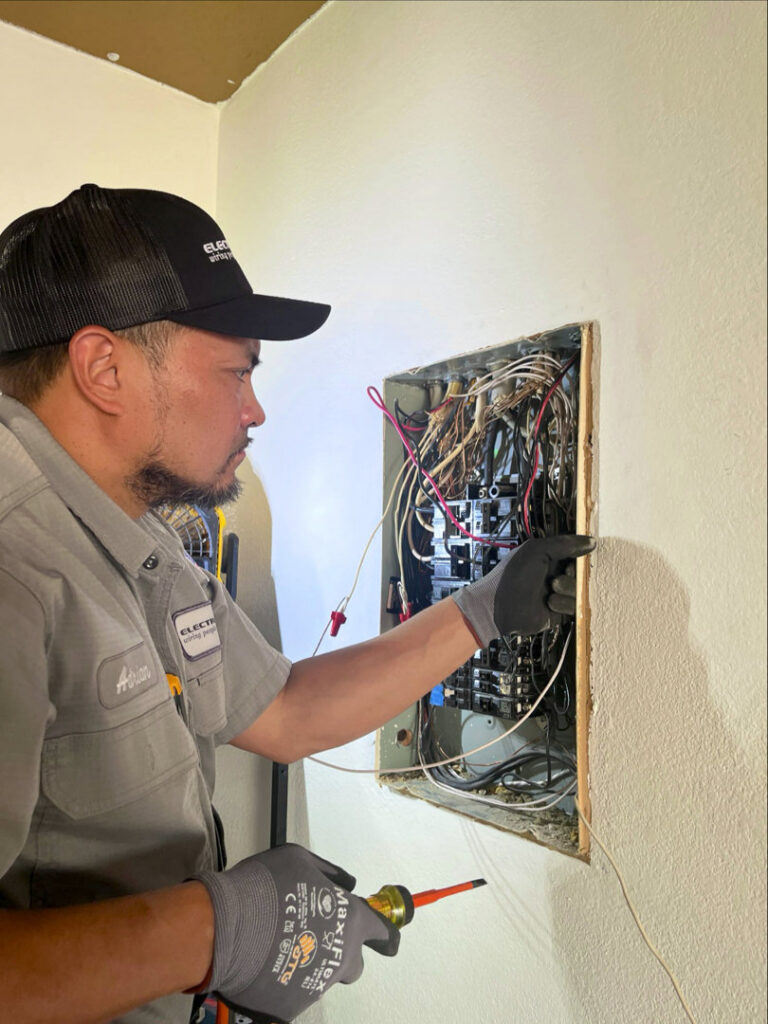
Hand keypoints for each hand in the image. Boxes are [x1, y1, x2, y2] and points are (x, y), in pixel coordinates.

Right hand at [194, 843, 399, 1023]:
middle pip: (353, 963)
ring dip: (308, 963)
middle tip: (315, 937)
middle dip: (341, 953)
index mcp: (350, 922)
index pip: (382, 932)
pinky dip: (284, 982)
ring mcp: (317, 986)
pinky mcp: (291, 1008)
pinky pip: (294, 994)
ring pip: (322, 977)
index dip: (384, 934)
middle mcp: (340, 957)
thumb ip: (329, 873)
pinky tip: (265, 965)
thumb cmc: (264, 888)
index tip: (387, 939)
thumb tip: (345, 883)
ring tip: (279, 946)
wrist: (225, 928)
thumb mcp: (299, 860)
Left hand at [450, 535, 594, 644]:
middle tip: (564, 574)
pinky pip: (575, 607)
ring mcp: (559, 593)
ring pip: (581, 590)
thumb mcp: (537, 551)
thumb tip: (591, 541)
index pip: (577, 551)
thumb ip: (564, 544)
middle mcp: (556, 573)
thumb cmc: (514, 577)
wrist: (500, 609)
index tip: (589, 554)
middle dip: (575, 573)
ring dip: (569, 589)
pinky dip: (565, 604)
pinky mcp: (561, 611)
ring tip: (553, 589)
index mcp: (550, 556)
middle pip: (582, 572)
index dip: (583, 554)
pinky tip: (550, 603)